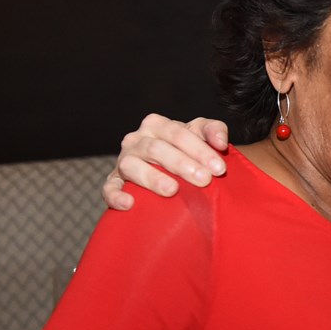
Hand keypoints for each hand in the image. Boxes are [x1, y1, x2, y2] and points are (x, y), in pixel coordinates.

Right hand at [102, 114, 230, 209]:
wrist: (166, 171)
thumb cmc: (187, 151)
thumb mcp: (200, 136)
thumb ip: (213, 130)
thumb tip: (220, 142)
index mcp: (158, 125)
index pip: (178, 133)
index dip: (200, 150)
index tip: (220, 169)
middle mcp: (137, 140)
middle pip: (157, 149)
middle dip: (182, 164)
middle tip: (204, 180)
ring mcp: (124, 161)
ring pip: (132, 166)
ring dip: (153, 178)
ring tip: (173, 190)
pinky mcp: (114, 182)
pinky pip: (110, 188)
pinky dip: (117, 195)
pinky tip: (130, 203)